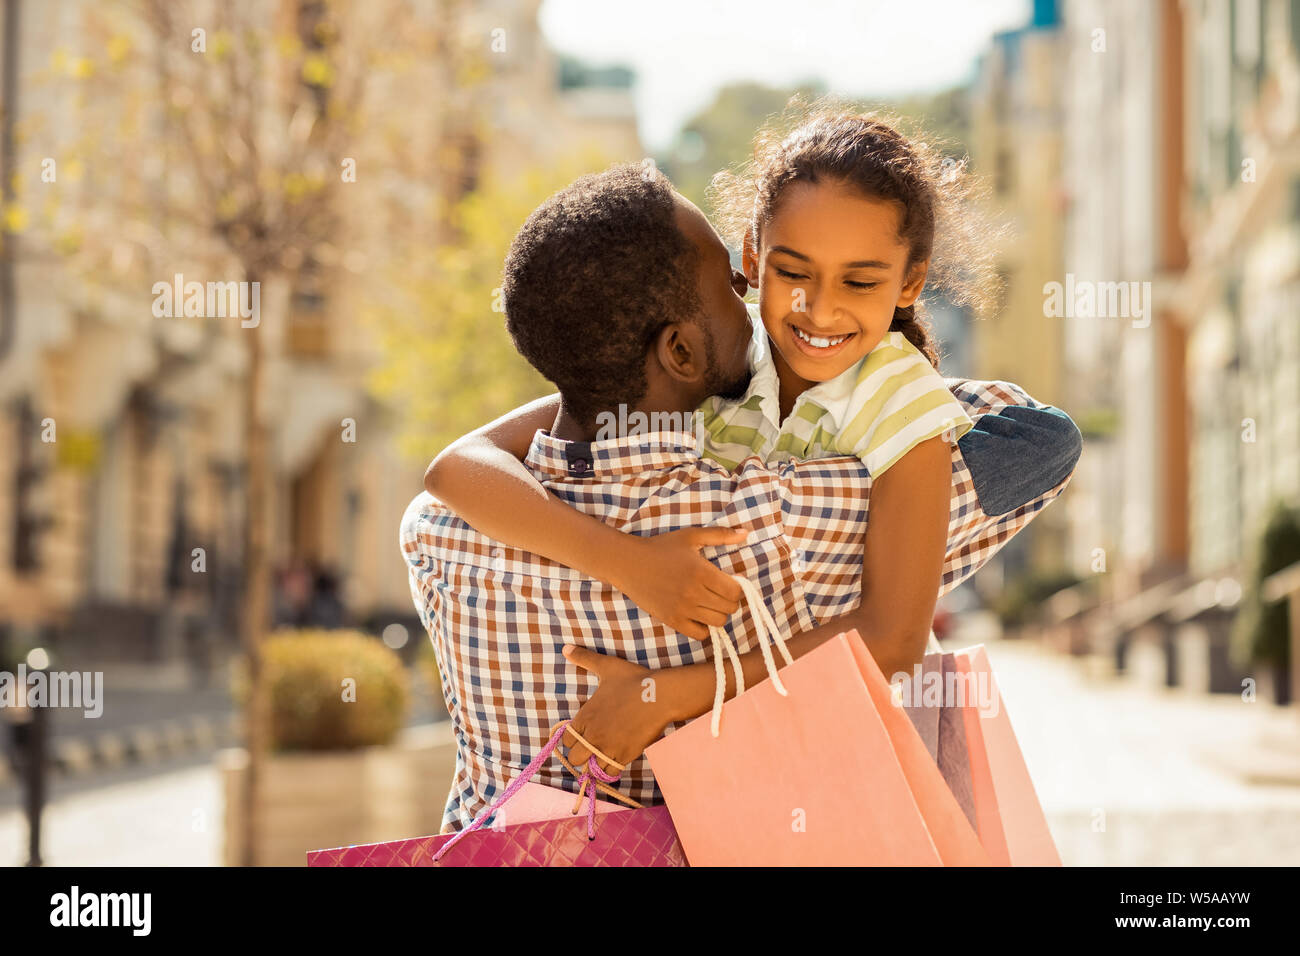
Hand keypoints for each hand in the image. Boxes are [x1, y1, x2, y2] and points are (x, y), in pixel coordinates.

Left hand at [560, 645, 672, 776]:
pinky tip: (616, 756)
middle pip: (575, 758)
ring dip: (596, 763)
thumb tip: (566, 647)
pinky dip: (611, 767)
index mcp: (585, 716)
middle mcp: (593, 735)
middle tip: (592, 747)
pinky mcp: (625, 755)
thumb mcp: (606, 666)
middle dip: (582, 754)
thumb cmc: (632, 680)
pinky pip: (610, 771)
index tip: (583, 734)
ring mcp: (608, 747)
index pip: (566, 740)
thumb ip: (584, 658)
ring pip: (591, 768)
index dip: (573, 738)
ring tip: (604, 753)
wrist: (659, 695)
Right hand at [611, 527, 747, 639]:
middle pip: (729, 608)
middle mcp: (694, 593)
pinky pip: (699, 634)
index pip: (735, 592)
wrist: (629, 563)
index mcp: (701, 571)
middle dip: (729, 601)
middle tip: (719, 592)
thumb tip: (746, 533)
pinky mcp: (671, 620)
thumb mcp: (691, 536)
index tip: (729, 583)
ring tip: (710, 603)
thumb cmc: (661, 547)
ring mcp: (682, 609)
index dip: (738, 588)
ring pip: (718, 622)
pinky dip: (704, 627)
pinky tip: (698, 614)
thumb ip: (720, 535)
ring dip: (718, 613)